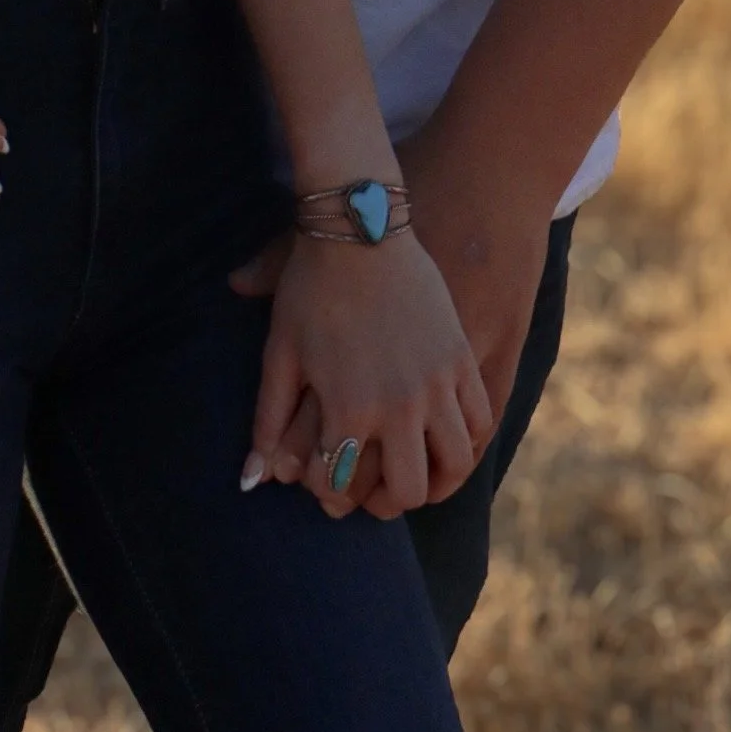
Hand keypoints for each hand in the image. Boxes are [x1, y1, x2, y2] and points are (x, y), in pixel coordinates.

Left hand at [233, 122, 557, 515]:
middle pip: (405, 490)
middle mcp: (401, 407)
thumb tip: (250, 477)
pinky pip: (480, 418)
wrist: (361, 229)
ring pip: (454, 463)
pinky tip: (446, 440)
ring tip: (415, 477)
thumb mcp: (280, 354)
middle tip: (369, 496)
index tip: (318, 481)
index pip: (338, 482)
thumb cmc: (310, 289)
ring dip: (433, 481)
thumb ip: (268, 420)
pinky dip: (466, 440)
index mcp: (349, 410)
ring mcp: (439, 384)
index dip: (324, 490)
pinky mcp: (465, 357)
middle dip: (383, 503)